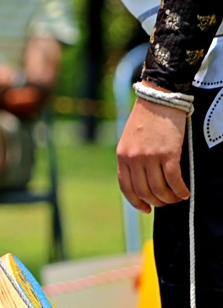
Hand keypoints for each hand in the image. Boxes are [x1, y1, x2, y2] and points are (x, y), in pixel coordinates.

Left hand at [117, 96, 189, 212]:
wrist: (158, 99)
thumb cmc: (146, 119)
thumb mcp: (130, 139)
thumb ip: (132, 158)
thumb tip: (141, 180)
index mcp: (122, 155)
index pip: (126, 187)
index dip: (136, 202)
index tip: (146, 209)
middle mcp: (133, 158)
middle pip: (144, 192)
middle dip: (157, 202)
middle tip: (167, 201)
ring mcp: (150, 157)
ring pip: (160, 190)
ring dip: (170, 198)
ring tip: (177, 197)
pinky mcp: (168, 154)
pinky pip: (174, 181)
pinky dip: (181, 191)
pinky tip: (186, 192)